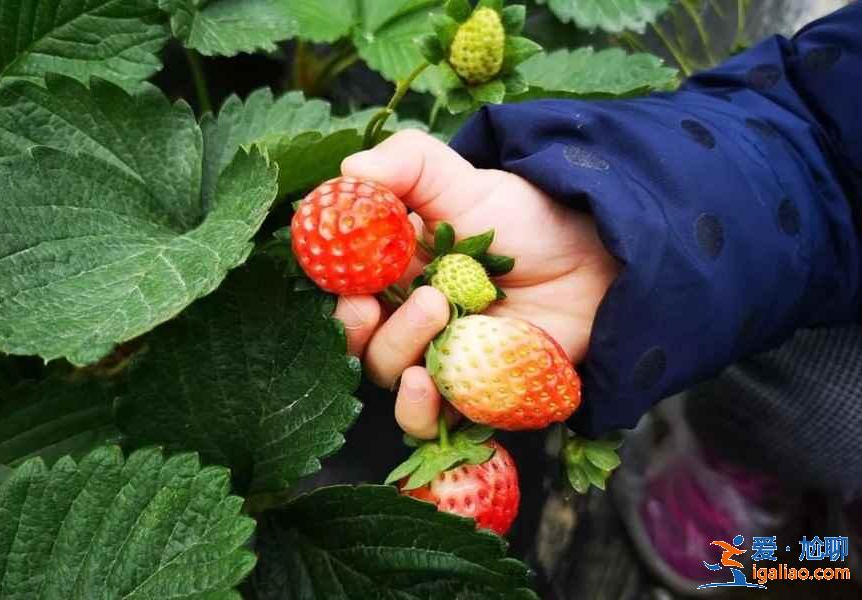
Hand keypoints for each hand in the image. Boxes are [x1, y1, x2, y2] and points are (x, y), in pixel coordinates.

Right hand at [333, 130, 620, 438]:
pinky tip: (424, 386)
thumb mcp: (467, 183)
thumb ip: (410, 165)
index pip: (343, 284)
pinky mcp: (468, 394)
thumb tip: (351, 167)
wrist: (594, 261)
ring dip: (396, 347)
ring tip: (435, 306)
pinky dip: (417, 411)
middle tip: (365, 303)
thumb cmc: (528, 221)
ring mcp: (437, 357)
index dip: (331, 282)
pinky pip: (429, 421)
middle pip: (357, 337)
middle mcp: (407, 316)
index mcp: (395, 269)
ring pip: (388, 372)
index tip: (336, 269)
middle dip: (352, 325)